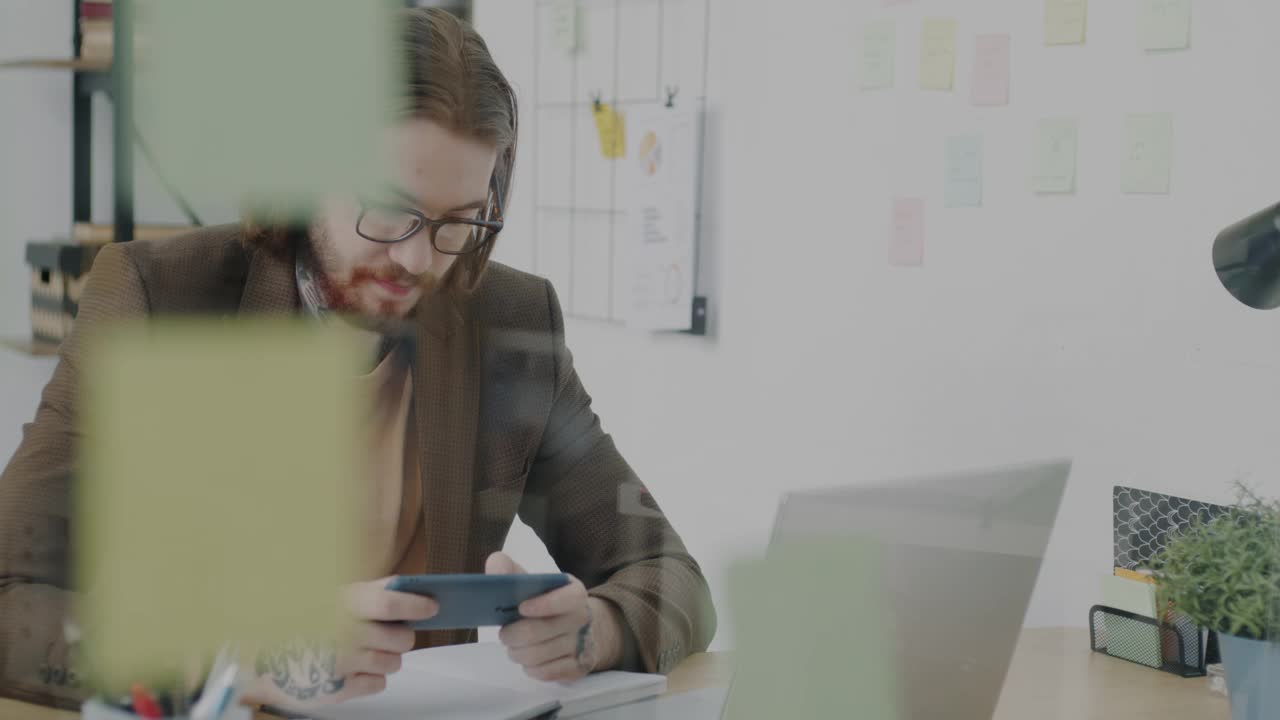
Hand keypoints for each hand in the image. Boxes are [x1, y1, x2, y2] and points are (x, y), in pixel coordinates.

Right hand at [244, 577, 437, 709]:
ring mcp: (339, 664)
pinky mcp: (337, 690)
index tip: (432, 607)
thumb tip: (412, 588)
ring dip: (388, 658)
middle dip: (403, 637)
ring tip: (368, 651)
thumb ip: (373, 591)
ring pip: (394, 663)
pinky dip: (373, 677)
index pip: (389, 603)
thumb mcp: (334, 597)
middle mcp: (341, 633)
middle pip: (400, 639)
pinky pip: (379, 684)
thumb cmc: (307, 623)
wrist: (263, 660)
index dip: (416, 605)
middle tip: (393, 634)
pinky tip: (355, 668)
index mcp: (341, 604)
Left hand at [488, 552, 623, 682]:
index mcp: (574, 592)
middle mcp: (583, 618)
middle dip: (512, 635)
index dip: (544, 604)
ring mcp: (583, 645)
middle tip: (503, 634)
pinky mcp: (578, 668)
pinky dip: (530, 668)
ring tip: (514, 647)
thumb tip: (494, 565)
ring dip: (517, 653)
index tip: (521, 608)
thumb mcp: (535, 582)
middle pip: (539, 632)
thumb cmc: (548, 602)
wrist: (582, 629)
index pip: (567, 598)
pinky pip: (545, 673)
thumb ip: (511, 570)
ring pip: (538, 656)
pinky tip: (530, 660)